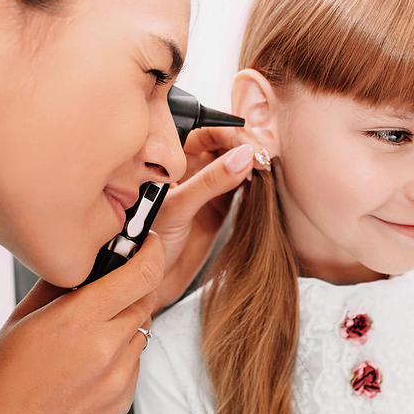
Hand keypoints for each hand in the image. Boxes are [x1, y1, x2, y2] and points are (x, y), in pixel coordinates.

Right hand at [0, 233, 164, 413]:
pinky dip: (120, 352)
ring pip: (142, 330)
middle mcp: (106, 348)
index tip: (147, 243)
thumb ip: (57, 286)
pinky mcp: (123, 401)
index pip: (142, 274)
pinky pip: (134, 362)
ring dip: (125, 321)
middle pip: (146, 299)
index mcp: (79, 320)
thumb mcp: (19, 320)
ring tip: (88, 332)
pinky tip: (87, 361)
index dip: (151, 252)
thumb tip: (80, 262)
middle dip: (134, 286)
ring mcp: (118, 379)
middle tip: (108, 288)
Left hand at [149, 127, 253, 308]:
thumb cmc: (147, 241)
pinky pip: (242, 188)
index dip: (233, 135)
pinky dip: (255, 185)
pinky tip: (261, 187)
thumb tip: (244, 156)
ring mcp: (207, 186)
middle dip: (248, 147)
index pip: (209, 133)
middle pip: (227, 144)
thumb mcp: (177, 207)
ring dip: (254, 165)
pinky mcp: (220, 207)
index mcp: (173, 158)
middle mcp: (191, 167)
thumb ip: (209, 182)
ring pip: (237, 164)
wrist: (149, 280)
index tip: (252, 147)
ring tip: (266, 172)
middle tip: (264, 159)